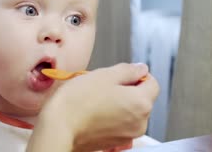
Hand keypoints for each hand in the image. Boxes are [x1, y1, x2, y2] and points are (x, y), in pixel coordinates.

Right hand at [27, 63, 158, 151]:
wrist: (59, 127)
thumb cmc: (78, 102)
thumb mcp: (104, 74)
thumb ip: (128, 70)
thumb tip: (140, 68)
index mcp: (141, 103)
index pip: (152, 82)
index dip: (136, 74)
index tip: (122, 74)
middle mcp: (140, 122)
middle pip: (141, 98)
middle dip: (126, 89)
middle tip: (103, 84)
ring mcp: (127, 134)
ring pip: (129, 111)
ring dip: (117, 103)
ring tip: (95, 98)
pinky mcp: (114, 142)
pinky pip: (118, 123)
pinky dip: (110, 116)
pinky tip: (93, 111)